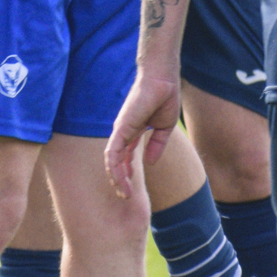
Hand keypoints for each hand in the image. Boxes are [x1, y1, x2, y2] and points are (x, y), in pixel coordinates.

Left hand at [103, 72, 180, 198]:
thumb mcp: (164, 127)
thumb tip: (150, 163)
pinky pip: (113, 153)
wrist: (163, 79)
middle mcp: (123, 132)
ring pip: (112, 161)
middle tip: (126, 196)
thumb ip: (157, 145)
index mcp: (133, 132)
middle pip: (116, 162)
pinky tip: (121, 180)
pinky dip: (115, 168)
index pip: (125, 157)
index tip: (131, 189)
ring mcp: (121, 130)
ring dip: (117, 179)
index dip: (126, 174)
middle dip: (120, 181)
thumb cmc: (164, 97)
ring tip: (124, 194)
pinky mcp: (121, 128)